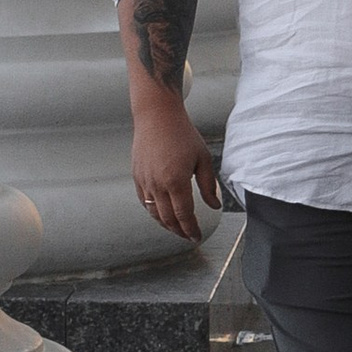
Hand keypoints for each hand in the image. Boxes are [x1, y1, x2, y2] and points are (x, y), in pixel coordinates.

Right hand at [131, 91, 222, 245]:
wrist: (157, 116)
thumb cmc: (182, 134)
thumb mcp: (203, 158)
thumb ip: (208, 185)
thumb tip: (214, 205)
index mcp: (176, 181)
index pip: (184, 215)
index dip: (191, 229)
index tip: (196, 236)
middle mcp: (157, 184)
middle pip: (167, 218)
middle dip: (179, 231)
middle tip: (188, 235)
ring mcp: (145, 181)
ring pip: (153, 213)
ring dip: (165, 224)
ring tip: (176, 228)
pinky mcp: (137, 176)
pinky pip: (144, 201)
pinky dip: (153, 211)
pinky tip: (161, 212)